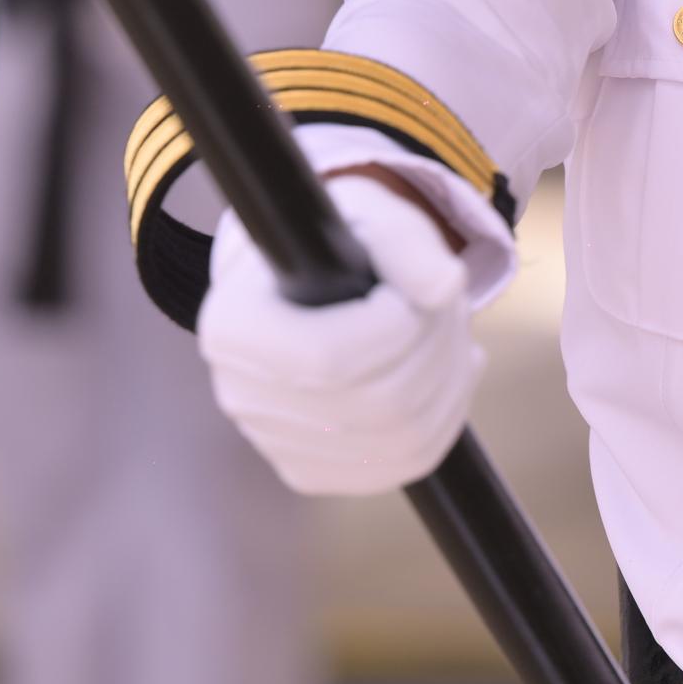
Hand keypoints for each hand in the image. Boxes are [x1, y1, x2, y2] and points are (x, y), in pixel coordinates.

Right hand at [197, 169, 480, 494]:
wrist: (300, 282)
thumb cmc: (331, 244)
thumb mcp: (368, 214)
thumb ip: (404, 241)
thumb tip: (444, 286)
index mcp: (232, 326)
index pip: (328, 358)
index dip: (393, 329)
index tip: (409, 295)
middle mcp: (239, 394)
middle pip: (375, 405)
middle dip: (434, 352)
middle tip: (447, 307)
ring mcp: (272, 441)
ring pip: (401, 440)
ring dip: (450, 381)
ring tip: (450, 333)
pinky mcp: (309, 469)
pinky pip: (402, 464)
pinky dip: (444, 418)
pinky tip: (445, 373)